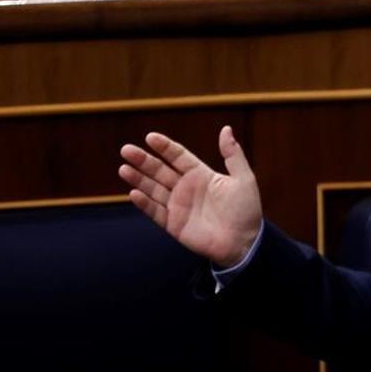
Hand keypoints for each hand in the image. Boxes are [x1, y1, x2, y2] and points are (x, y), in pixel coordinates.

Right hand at [118, 126, 261, 268]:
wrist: (244, 242)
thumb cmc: (246, 210)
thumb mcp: (243, 179)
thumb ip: (233, 155)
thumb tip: (226, 129)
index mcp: (201, 175)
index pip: (178, 156)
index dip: (165, 147)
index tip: (150, 137)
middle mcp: (186, 188)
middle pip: (160, 170)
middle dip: (143, 160)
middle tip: (126, 150)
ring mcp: (178, 206)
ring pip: (153, 189)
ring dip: (138, 179)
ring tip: (124, 168)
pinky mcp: (174, 224)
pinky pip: (155, 212)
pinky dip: (144, 203)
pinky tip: (133, 193)